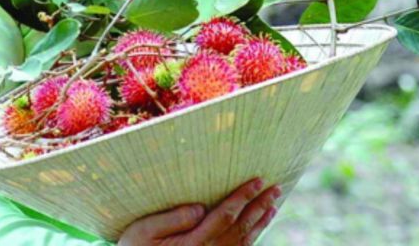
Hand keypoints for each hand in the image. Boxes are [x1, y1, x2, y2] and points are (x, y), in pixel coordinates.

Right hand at [117, 178, 280, 245]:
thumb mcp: (143, 231)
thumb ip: (172, 219)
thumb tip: (200, 208)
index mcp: (194, 242)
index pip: (226, 215)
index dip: (243, 197)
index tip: (258, 180)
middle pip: (241, 228)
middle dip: (259, 206)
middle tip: (275, 188)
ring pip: (243, 241)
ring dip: (260, 222)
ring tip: (273, 205)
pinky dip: (251, 238)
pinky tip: (257, 227)